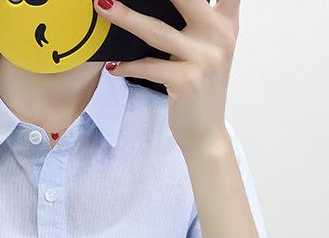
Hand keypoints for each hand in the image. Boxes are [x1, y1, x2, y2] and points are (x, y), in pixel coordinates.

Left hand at [93, 0, 239, 153]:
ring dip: (125, 17)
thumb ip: (201, 20)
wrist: (206, 134)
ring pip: (156, 30)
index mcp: (226, 23)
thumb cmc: (200, 90)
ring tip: (102, 6)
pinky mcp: (187, 80)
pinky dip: (127, 66)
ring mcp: (204, 58)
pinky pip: (148, 66)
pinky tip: (113, 66)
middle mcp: (219, 36)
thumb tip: (161, 2)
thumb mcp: (209, 49)